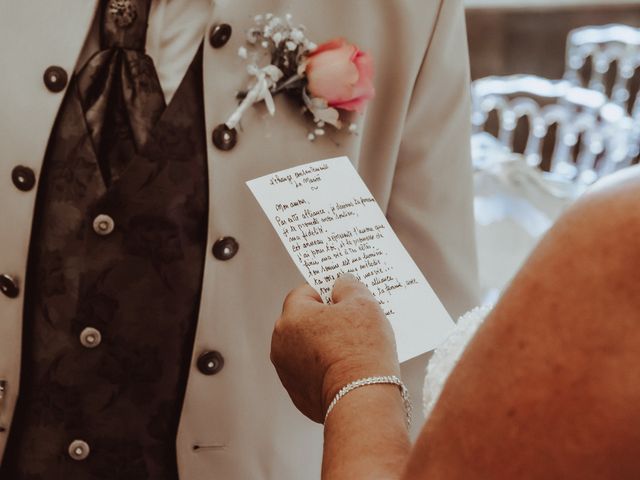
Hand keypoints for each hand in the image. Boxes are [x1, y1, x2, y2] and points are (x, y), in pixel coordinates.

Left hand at [271, 274, 399, 422]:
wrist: (362, 401)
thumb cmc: (362, 349)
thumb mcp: (363, 303)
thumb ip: (348, 285)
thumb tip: (340, 285)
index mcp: (292, 317)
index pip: (304, 292)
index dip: (325, 292)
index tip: (344, 299)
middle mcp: (281, 343)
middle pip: (302, 321)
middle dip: (324, 320)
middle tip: (352, 324)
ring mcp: (286, 371)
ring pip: (305, 348)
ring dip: (323, 345)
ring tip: (352, 350)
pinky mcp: (297, 394)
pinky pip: (310, 372)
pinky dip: (324, 369)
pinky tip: (346, 371)